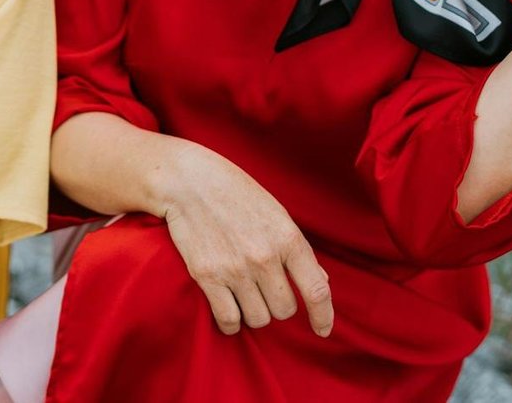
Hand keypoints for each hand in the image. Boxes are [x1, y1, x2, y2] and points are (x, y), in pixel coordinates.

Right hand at [154, 142, 333, 338]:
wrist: (187, 180)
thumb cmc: (234, 192)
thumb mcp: (275, 213)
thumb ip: (297, 249)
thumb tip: (321, 280)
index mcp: (287, 238)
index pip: (316, 290)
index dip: (323, 316)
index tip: (322, 330)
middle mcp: (264, 256)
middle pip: (284, 310)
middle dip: (277, 304)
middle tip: (263, 289)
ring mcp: (235, 268)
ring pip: (259, 318)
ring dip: (254, 311)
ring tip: (244, 294)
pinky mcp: (207, 276)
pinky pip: (229, 320)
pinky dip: (231, 323)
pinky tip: (229, 310)